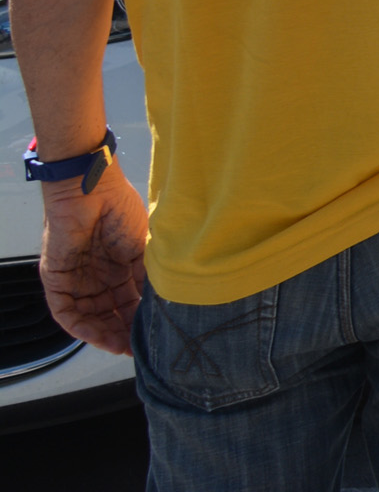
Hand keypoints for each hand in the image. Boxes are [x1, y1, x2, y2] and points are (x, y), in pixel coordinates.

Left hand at [40, 167, 146, 354]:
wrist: (91, 191)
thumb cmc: (120, 209)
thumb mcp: (144, 248)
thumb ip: (148, 276)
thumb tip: (163, 303)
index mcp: (119, 267)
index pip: (128, 301)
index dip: (139, 320)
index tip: (154, 335)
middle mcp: (97, 277)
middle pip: (109, 314)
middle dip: (123, 332)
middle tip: (139, 347)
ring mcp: (76, 280)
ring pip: (89, 317)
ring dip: (105, 334)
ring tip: (123, 346)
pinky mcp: (56, 280)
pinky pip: (67, 312)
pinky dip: (82, 328)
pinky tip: (100, 336)